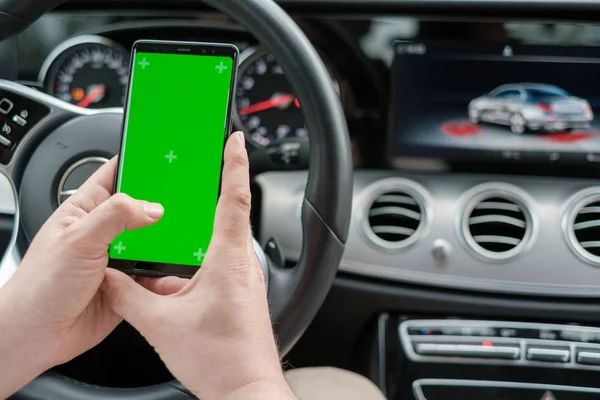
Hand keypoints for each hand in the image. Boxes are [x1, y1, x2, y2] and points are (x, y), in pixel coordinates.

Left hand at [0, 157, 163, 397]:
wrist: (37, 336)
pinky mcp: (130, 283)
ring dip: (167, 241)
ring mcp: (118, 258)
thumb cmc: (40, 286)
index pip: (117, 174)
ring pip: (154, 241)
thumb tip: (151, 207)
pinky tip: (177, 266)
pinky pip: (156, 272)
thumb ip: (116, 216)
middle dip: (164, 204)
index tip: (166, 157)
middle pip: (143, 208)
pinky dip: (168, 271)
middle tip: (186, 200)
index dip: (140, 162)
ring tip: (186, 234)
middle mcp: (105, 232)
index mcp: (86, 210)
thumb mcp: (77, 240)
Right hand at [102, 132, 294, 399]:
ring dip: (201, 230)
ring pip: (220, 242)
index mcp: (228, 261)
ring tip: (179, 221)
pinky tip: (176, 270)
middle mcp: (241, 265)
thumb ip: (130, 296)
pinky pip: (218, 264)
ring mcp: (244, 280)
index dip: (235, 164)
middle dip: (212, 191)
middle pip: (228, 214)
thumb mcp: (160, 325)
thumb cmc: (221, 361)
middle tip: (198, 169)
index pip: (235, 198)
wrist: (246, 391)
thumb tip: (112, 278)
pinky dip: (198, 257)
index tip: (236, 139)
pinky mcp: (240, 294)